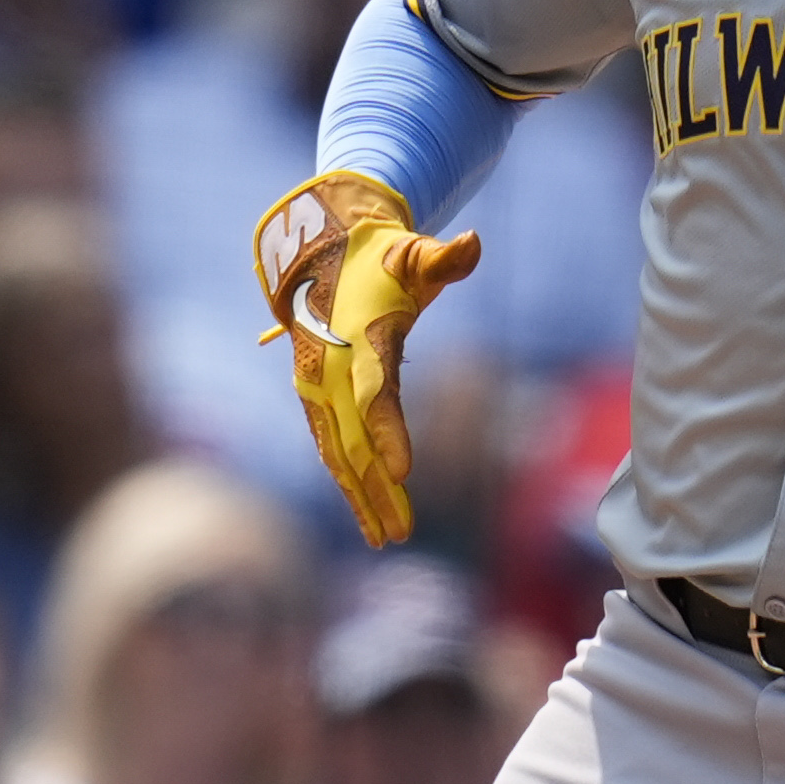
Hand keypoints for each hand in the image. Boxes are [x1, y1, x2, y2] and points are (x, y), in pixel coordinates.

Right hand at [255, 171, 479, 544]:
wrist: (321, 254)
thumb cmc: (381, 258)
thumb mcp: (413, 253)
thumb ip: (441, 259)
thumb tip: (471, 245)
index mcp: (359, 340)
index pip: (375, 394)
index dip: (387, 431)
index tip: (403, 471)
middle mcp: (330, 370)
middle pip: (355, 440)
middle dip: (377, 490)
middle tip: (403, 533)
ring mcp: (316, 388)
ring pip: (339, 454)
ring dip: (361, 498)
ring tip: (386, 538)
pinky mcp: (313, 400)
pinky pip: (330, 449)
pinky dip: (346, 483)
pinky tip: (366, 515)